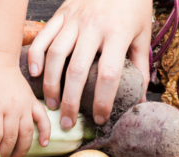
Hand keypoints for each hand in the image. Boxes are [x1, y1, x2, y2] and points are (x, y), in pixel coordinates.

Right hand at [27, 0, 151, 126]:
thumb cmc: (132, 6)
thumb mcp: (142, 34)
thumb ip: (140, 67)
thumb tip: (138, 100)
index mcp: (118, 33)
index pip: (109, 74)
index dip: (103, 100)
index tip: (100, 118)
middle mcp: (94, 26)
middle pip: (77, 70)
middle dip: (70, 101)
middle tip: (67, 122)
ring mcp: (74, 19)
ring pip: (56, 56)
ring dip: (51, 84)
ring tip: (52, 104)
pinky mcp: (61, 13)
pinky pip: (44, 37)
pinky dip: (36, 57)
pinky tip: (36, 75)